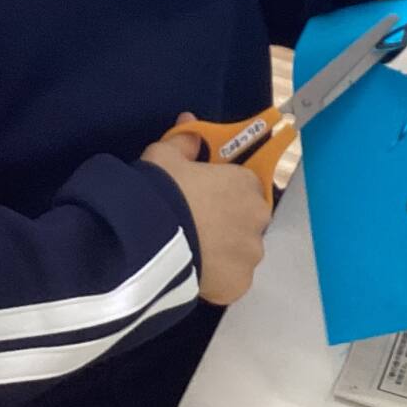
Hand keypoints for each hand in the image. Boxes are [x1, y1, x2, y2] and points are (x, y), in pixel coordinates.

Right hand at [142, 122, 270, 304]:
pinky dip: (217, 279)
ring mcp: (250, 255)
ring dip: (223, 253)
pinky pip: (230, 281)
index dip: (224, 192)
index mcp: (246, 183)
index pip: (245, 186)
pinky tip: (193, 272)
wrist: (149, 237)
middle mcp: (257, 218)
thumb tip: (189, 121)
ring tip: (190, 253)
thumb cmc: (161, 190)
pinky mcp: (238, 285)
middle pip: (247, 221)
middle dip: (228, 224)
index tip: (203, 198)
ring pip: (240, 253)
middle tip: (195, 227)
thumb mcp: (165, 156)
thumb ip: (184, 141)